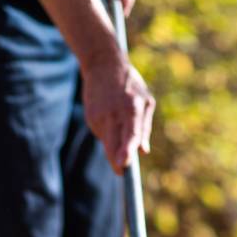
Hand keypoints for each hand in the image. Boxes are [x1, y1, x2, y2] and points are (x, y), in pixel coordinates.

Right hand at [82, 50, 154, 173]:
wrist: (102, 64)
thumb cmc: (130, 84)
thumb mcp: (146, 101)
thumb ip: (145, 128)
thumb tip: (143, 151)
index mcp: (131, 109)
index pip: (130, 133)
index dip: (126, 150)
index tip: (123, 164)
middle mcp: (114, 114)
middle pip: (113, 147)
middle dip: (117, 162)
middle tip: (121, 171)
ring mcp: (100, 117)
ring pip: (107, 144)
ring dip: (114, 144)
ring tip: (118, 121)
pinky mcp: (91, 118)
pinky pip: (101, 135)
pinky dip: (107, 133)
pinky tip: (109, 117)